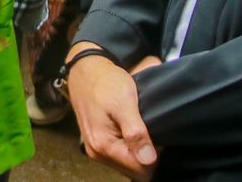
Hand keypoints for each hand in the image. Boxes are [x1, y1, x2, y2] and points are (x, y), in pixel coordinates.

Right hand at [67, 45, 158, 179]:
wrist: (85, 71)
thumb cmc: (105, 83)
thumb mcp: (124, 102)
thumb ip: (135, 132)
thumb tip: (149, 159)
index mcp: (104, 145)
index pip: (141, 170)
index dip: (155, 155)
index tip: (155, 135)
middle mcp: (97, 153)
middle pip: (134, 170)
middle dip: (146, 154)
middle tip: (147, 128)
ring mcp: (95, 150)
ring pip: (128, 164)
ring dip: (137, 150)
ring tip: (139, 126)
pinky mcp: (97, 143)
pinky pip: (120, 155)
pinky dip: (129, 146)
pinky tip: (130, 128)